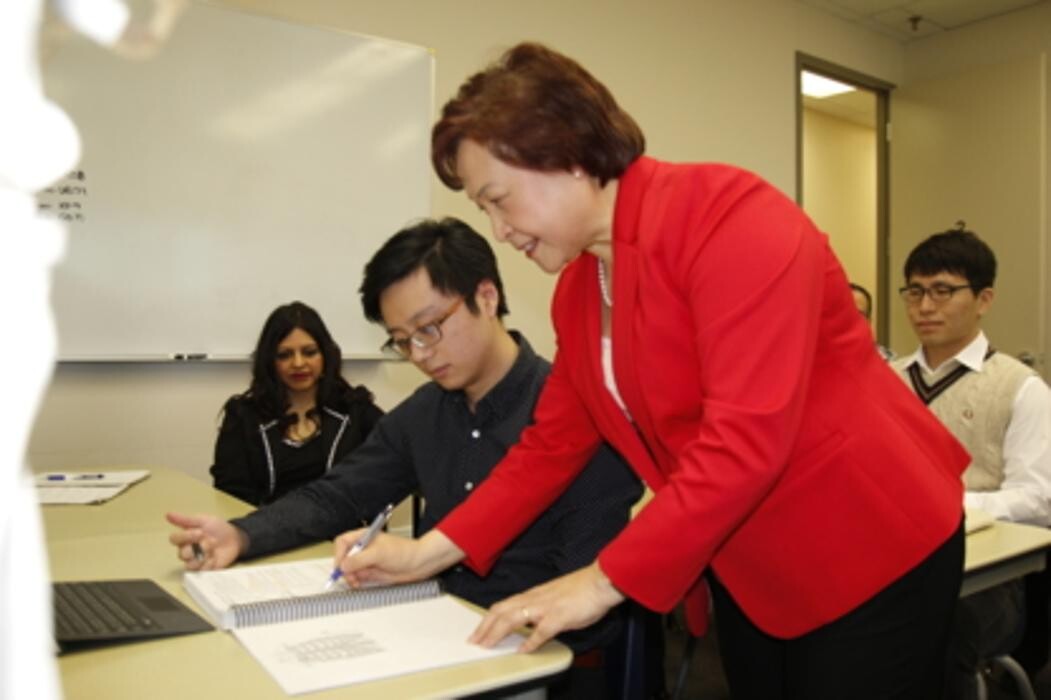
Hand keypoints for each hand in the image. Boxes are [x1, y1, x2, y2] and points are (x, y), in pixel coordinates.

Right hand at [166, 511, 244, 569]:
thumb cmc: (218, 528)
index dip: (185, 537)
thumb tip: (168, 514)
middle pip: (181, 555)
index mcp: (185, 538)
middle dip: (195, 549)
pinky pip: (201, 571)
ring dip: (202, 557)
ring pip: (189, 565)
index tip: (200, 532)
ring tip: (212, 551)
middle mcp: (188, 550)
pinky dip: (209, 563)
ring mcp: (196, 560)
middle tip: (209, 542)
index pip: (174, 539)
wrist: (235, 538)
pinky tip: (215, 557)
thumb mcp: (203, 520)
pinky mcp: (205, 569)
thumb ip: (185, 520)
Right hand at [334, 529, 462, 586]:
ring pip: (348, 569)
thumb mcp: (379, 553)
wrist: (417, 565)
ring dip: (349, 577)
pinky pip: (356, 577)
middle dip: (344, 568)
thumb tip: (344, 565)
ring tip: (356, 581)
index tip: (342, 565)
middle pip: (343, 557)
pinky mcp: (370, 572)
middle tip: (349, 576)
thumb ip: (359, 559)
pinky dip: (355, 582)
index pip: (343, 542)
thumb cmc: (404, 552)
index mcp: (364, 536)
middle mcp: (363, 548)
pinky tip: (359, 583)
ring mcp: (366, 561)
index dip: (339, 553)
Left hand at [471, 562, 624, 652]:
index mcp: (534, 595)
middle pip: (501, 612)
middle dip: (484, 627)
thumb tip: (533, 623)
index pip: (503, 606)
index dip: (488, 619)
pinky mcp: (559, 617)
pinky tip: (522, 651)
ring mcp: (546, 607)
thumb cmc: (582, 589)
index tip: (478, 632)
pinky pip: (541, 631)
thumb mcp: (555, 598)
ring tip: (486, 645)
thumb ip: (542, 609)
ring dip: (497, 633)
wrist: (600, 581)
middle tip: (473, 641)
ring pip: (513, 618)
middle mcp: (535, 599)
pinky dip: (529, 642)